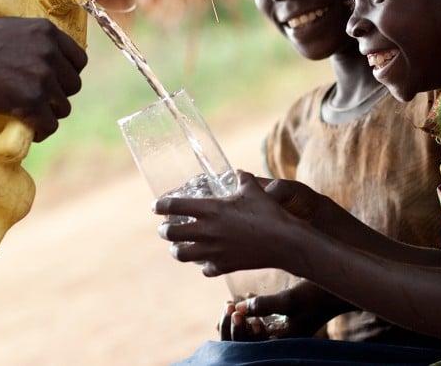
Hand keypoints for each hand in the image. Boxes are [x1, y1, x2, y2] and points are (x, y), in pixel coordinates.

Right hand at [0, 17, 87, 141]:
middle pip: (73, 85)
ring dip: (49, 114)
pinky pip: (50, 125)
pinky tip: (32, 131)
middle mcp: (50, 53)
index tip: (57, 83)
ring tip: (32, 117)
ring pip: (63, 107)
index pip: (79, 60)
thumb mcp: (10, 28)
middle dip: (58, 95)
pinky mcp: (31, 101)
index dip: (68, 74)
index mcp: (47, 32)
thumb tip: (41, 53)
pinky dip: (42, 131)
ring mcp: (43, 78)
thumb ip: (32, 39)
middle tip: (40, 101)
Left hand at [155, 171, 323, 276]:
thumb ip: (242, 179)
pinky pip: (205, 269)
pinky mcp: (224, 266)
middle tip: (166, 229)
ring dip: (177, 250)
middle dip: (165, 231)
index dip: (160, 206)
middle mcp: (207, 231)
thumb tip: (238, 172)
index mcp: (210, 209)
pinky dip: (204, 265)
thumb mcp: (253, 190)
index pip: (173, 206)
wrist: (284, 242)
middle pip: (170, 234)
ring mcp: (213, 251)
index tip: (156, 207)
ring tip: (179, 248)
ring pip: (181, 254)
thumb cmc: (268, 213)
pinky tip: (208, 261)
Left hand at [224, 284, 340, 339]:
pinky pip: (261, 323)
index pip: (252, 346)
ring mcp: (283, 332)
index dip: (237, 330)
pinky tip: (243, 301)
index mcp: (285, 343)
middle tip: (228, 305)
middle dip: (236, 325)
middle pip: (250, 341)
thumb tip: (238, 308)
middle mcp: (283, 341)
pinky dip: (250, 315)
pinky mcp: (284, 322)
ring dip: (242, 319)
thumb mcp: (289, 300)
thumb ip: (263, 305)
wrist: (339, 289)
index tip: (231, 309)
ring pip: (254, 332)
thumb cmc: (317, 295)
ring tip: (232, 303)